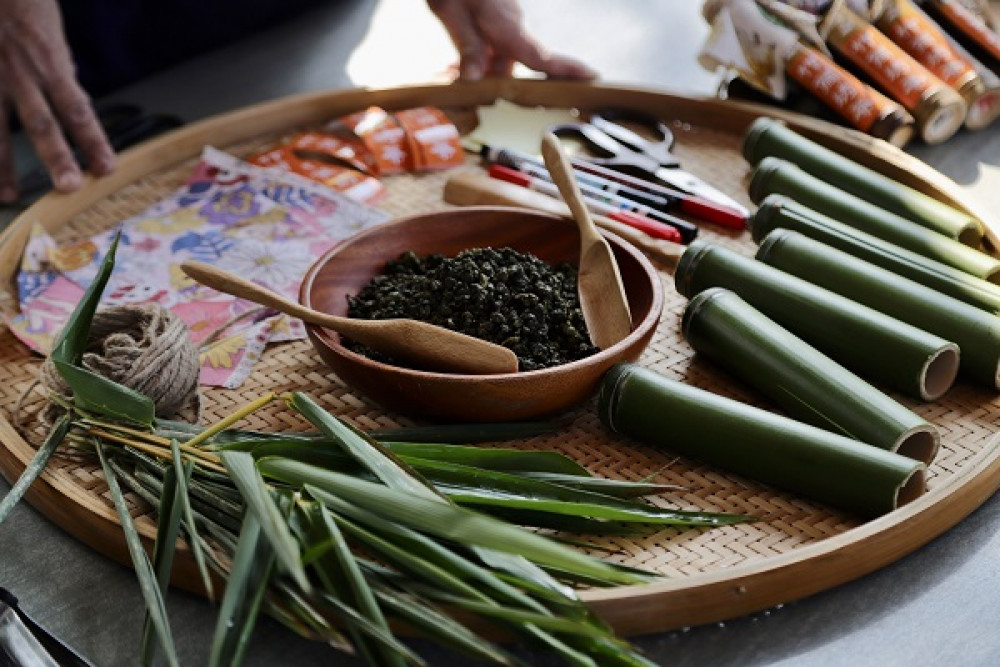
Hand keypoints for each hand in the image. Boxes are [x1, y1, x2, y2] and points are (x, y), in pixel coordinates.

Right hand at [0, 0, 113, 201]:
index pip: (78, 110)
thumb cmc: (26, 4)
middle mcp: (20, 73)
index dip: (93, 140)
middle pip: (41, 124)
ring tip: (9, 196)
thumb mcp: (52, 37)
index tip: (107, 168)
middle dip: (56, 158)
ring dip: (2, 166)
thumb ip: (59, 72)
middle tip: (69, 188)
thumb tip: (70, 102)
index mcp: (50, 63)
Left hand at [427, 0, 596, 80]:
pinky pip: (490, 54)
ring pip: (501, 64)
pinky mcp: (493, 26)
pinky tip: (453, 71)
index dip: (567, 69)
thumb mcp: (453, 14)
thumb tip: (474, 80)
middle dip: (513, 89)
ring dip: (483, 78)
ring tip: (458, 82)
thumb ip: (467, 47)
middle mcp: (512, 29)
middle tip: (512, 105)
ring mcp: (504, 27)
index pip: (541, 55)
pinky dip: (475, 66)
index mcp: (507, 27)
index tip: (593, 76)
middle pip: (523, 67)